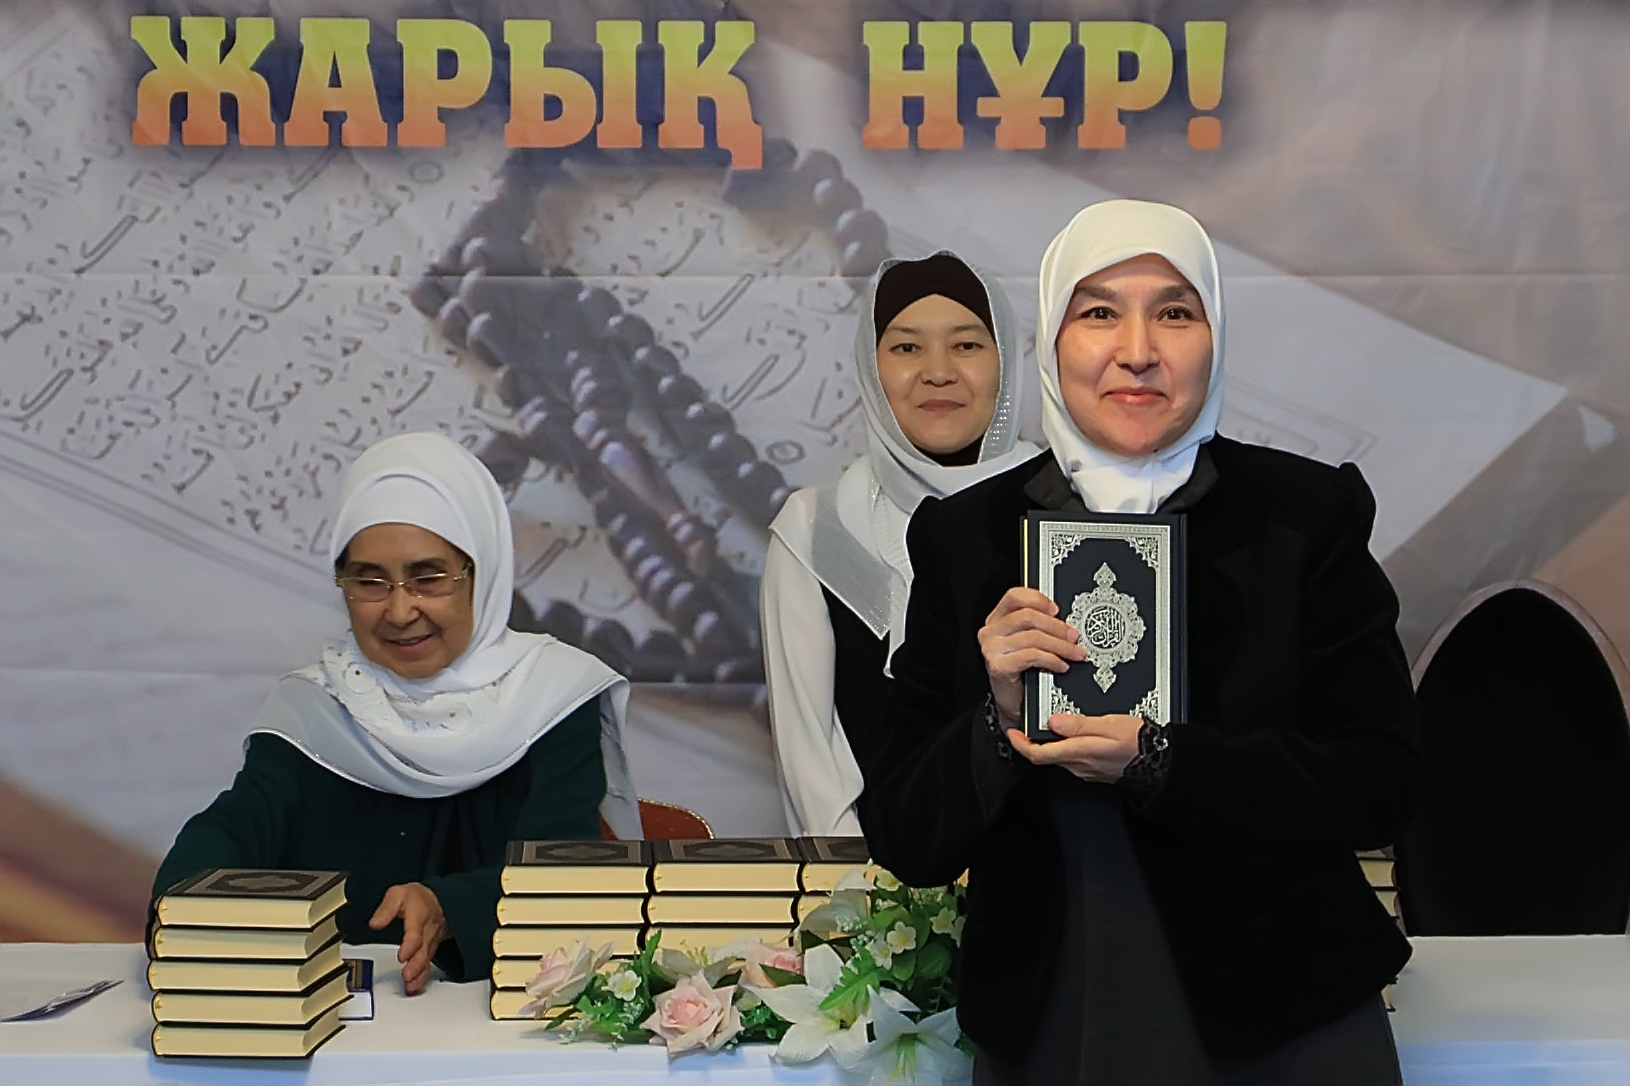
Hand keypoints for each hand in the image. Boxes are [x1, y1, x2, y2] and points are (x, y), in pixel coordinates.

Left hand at [369, 882, 447, 994]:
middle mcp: (427, 933)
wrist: (439, 902)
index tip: (402, 956)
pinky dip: (421, 978)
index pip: (416, 933)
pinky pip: (427, 967)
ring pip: (426, 962)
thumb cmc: (417, 899)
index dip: (410, 946)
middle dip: (415, 965)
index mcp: (419, 916)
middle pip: (423, 951)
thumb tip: (375, 923)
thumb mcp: (399, 894)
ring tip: (409, 987)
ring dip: (419, 976)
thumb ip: (386, 909)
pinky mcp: (429, 952)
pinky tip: (413, 987)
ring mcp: (430, 944)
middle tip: (406, 976)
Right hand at [978, 587, 1086, 722]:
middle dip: (1057, 626)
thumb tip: (1066, 619)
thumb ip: (1039, 625)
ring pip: (1033, 637)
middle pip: (1028, 616)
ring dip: (1060, 645)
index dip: (1038, 599)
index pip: (1014, 596)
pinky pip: (1031, 656)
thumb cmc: (1023, 671)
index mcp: (996, 619)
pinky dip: (1052, 660)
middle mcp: (990, 631)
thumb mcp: (1029, 642)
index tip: (1058, 610)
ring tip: (1075, 653)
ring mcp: (991, 649)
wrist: (1013, 703)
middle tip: (1075, 636)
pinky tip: (1062, 665)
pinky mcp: (998, 666)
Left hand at [1007, 713, 1144, 782]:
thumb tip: (1053, 722)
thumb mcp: (1109, 724)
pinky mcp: (1092, 769)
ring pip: (1058, 755)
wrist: (1158, 761)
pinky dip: (1065, 745)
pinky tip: (1073, 732)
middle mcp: (1077, 765)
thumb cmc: (1138, 742)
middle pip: (1045, 754)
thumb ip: (1079, 724)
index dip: (1020, 744)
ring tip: (1051, 720)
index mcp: (1078, 752)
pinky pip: (1071, 757)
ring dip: (1050, 741)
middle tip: (1028, 720)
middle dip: (1033, 739)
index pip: (1037, 754)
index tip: (1012, 732)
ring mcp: (1084, 769)